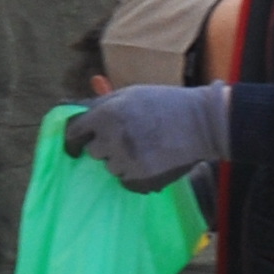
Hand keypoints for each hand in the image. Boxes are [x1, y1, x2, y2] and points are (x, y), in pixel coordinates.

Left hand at [62, 83, 228, 193]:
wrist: (200, 124)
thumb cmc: (164, 103)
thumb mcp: (131, 93)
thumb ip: (101, 102)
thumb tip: (73, 107)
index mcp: (107, 114)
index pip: (74, 132)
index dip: (74, 138)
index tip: (76, 144)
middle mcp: (112, 138)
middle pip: (92, 151)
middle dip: (103, 146)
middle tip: (125, 137)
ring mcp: (126, 160)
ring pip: (109, 167)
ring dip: (119, 160)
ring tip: (142, 148)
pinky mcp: (139, 177)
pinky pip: (124, 179)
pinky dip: (132, 173)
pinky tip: (148, 159)